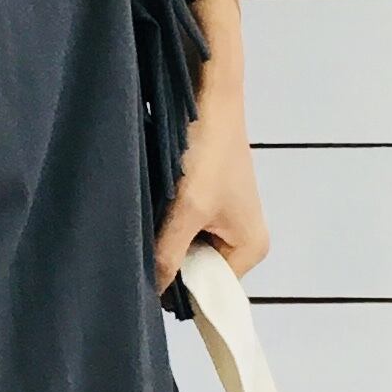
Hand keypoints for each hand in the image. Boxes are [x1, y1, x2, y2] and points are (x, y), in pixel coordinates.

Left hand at [155, 63, 267, 292]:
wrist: (209, 97)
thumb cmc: (208, 152)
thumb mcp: (187, 209)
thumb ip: (168, 254)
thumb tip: (149, 294)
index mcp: (250, 248)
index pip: (208, 290)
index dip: (177, 288)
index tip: (146, 281)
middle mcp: (244, 238)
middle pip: (196, 269)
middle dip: (169, 260)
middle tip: (141, 247)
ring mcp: (226, 219)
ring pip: (185, 246)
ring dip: (164, 238)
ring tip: (147, 221)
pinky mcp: (210, 201)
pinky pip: (183, 226)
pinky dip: (166, 220)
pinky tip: (153, 206)